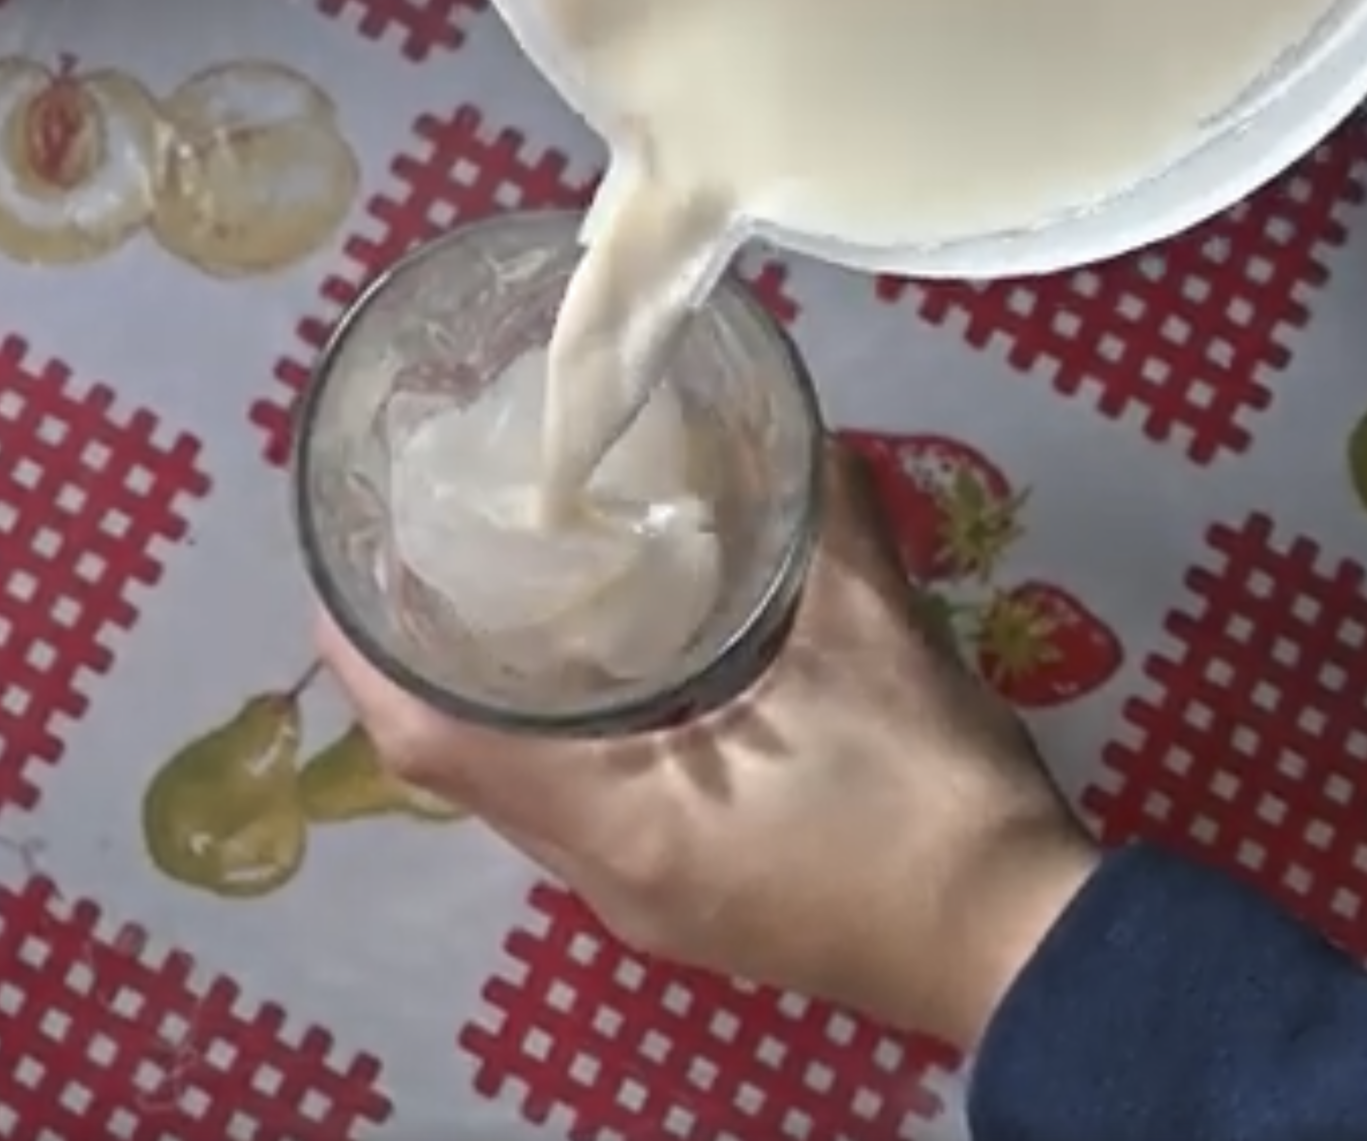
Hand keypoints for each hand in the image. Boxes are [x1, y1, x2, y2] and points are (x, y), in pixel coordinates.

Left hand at [315, 441, 1100, 1045]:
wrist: (1030, 947)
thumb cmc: (936, 804)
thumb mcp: (877, 640)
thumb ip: (821, 518)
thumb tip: (792, 419)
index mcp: (620, 820)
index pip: (431, 741)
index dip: (363, 649)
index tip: (336, 554)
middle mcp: (607, 876)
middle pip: (461, 769)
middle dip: (422, 662)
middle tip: (424, 542)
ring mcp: (650, 901)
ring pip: (524, 795)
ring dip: (495, 703)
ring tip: (502, 585)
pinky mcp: (696, 903)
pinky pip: (585, 811)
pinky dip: (564, 737)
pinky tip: (610, 665)